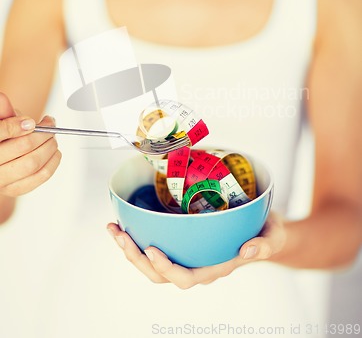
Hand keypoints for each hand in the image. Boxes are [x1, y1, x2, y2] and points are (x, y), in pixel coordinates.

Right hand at [0, 93, 61, 197]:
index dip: (19, 124)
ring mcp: (0, 180)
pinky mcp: (12, 190)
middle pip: (22, 146)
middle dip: (42, 134)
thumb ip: (1, 111)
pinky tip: (54, 153)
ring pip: (32, 164)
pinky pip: (37, 179)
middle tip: (50, 126)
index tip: (32, 121)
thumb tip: (3, 99)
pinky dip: (52, 164)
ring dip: (49, 148)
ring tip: (52, 138)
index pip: (0, 132)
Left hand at [107, 212, 286, 288]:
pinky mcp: (182, 243)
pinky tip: (126, 222)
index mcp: (215, 267)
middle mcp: (197, 265)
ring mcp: (188, 255)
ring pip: (152, 264)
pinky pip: (156, 246)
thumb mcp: (272, 236)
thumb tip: (246, 251)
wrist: (263, 229)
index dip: (167, 268)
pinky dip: (138, 237)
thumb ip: (264, 245)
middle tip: (122, 234)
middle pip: (160, 275)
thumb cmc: (266, 233)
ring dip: (130, 248)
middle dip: (137, 258)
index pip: (186, 277)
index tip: (153, 249)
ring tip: (114, 228)